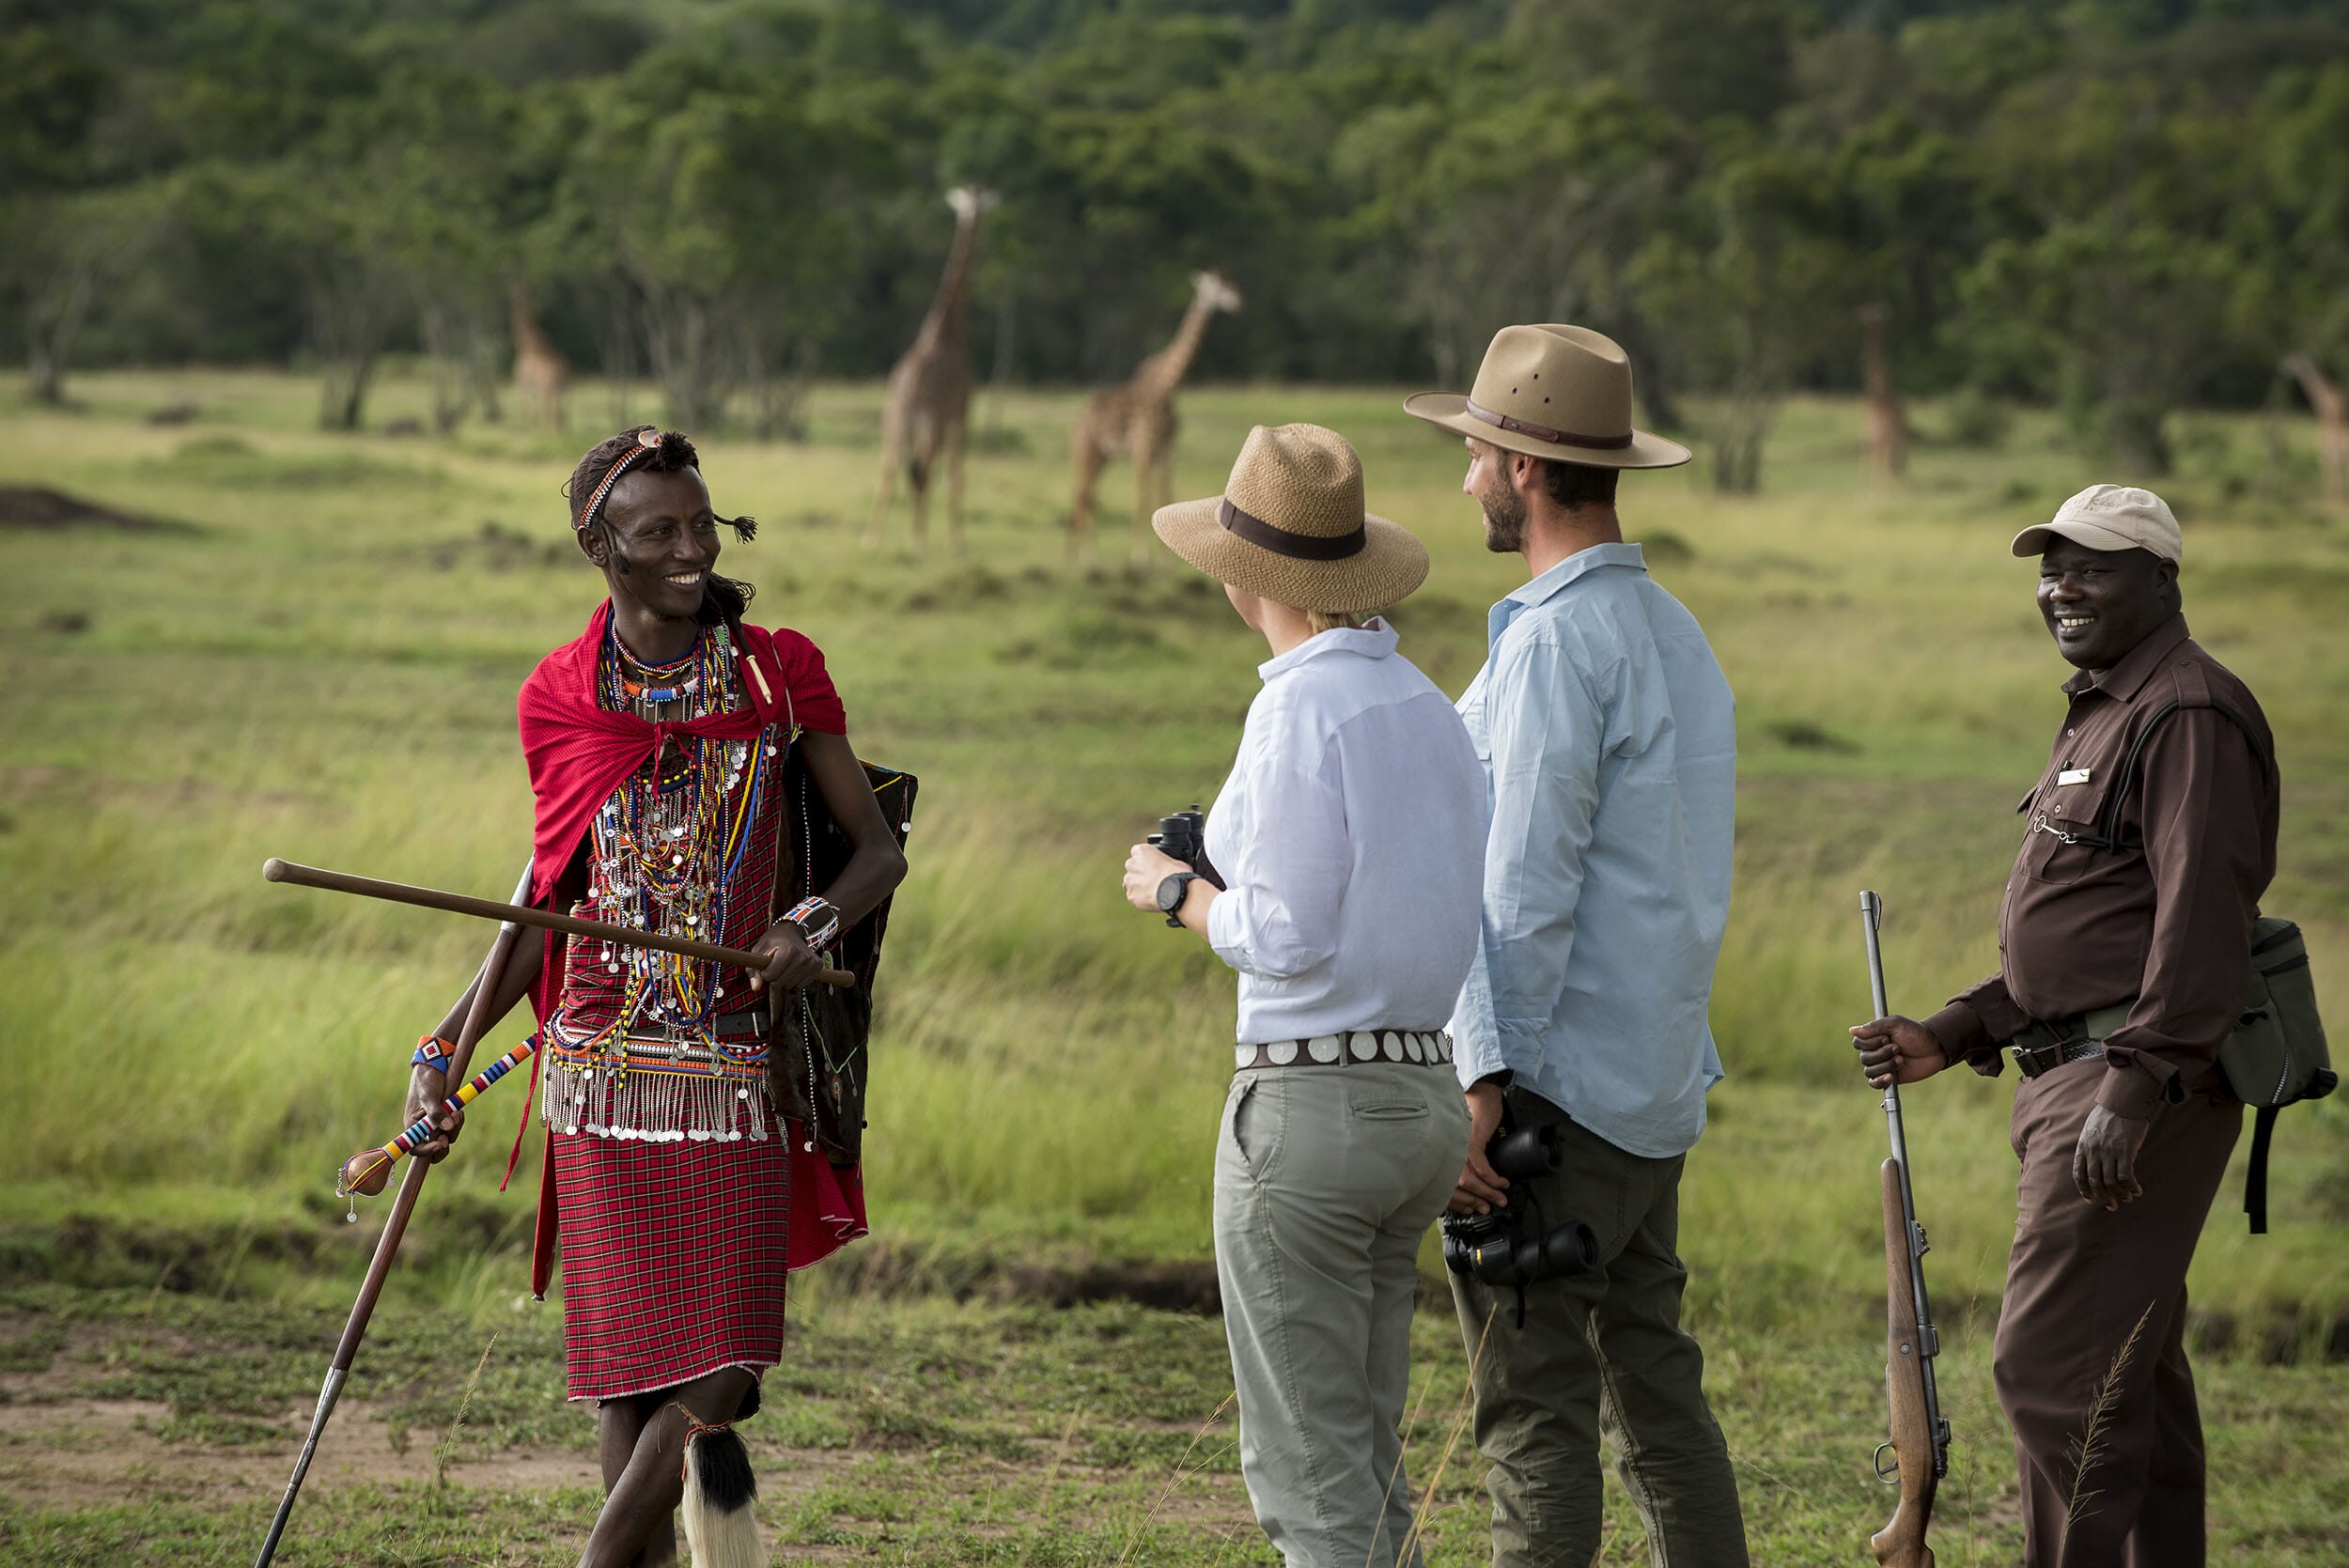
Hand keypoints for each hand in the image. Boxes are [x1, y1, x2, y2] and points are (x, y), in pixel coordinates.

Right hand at [404, 1065, 461, 1162]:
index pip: (416, 1148)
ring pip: (447, 1136)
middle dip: (445, 1142)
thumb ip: (436, 1112)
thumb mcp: (429, 1095)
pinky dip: (457, 1121)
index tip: (442, 1142)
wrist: (434, 1066)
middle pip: (434, 1147)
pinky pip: (453, 1126)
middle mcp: (422, 1128)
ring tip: (458, 1112)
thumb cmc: (426, 1080)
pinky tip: (459, 1111)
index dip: (428, 1150)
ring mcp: (434, 1123)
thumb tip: (448, 1128)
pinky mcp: (444, 1116)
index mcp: (412, 1125)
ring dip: (455, 1128)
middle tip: (452, 1128)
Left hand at [744, 922, 822, 994]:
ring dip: (784, 980)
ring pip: (790, 985)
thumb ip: (754, 970)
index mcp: (788, 951)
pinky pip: (801, 985)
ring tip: (785, 966)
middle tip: (776, 965)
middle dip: (774, 977)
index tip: (767, 963)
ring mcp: (811, 962)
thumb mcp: (759, 951)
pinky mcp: (817, 966)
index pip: (770, 976)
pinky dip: (795, 981)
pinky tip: (794, 969)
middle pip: (779, 983)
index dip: (765, 972)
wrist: (792, 931)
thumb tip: (755, 988)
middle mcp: (802, 957)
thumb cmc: (773, 941)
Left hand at [1123, 843, 1187, 912]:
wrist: (1174, 893)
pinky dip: (1141, 897)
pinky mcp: (1131, 895)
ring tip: (1155, 890)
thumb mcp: (1175, 859)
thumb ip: (1165, 860)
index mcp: (1141, 851)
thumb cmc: (1177, 874)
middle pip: (1133, 867)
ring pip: (1132, 882)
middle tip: (1155, 878)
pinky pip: (1134, 895)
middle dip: (1141, 872)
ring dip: (1140, 885)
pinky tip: (1153, 898)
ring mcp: (1129, 880)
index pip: (1138, 852)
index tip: (1155, 865)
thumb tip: (1169, 866)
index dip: (1147, 860)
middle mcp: (1131, 864)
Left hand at [1449, 1081, 1510, 1214]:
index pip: (1444, 1184)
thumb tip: (1471, 1179)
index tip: (1470, 1208)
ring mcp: (1456, 1146)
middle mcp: (1445, 1150)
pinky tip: (1500, 1182)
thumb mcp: (1462, 1138)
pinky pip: (1481, 1167)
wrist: (1481, 1090)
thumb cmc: (1471, 1110)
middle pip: (1454, 1186)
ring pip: (1468, 1180)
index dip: (1459, 1200)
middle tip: (1487, 1209)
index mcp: (1441, 1151)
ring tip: (1499, 1198)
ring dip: (1486, 1193)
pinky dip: (1492, 1178)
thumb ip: (1462, 1157)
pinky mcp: (1470, 1141)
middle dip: (1473, 1202)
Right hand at [1850, 1015, 1949, 1088]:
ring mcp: (1881, 1066)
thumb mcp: (1896, 1024)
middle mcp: (1875, 1052)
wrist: (1935, 1049)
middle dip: (1882, 1054)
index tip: (1886, 1038)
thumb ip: (1875, 1027)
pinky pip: (1874, 1083)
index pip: (1858, 1043)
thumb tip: (1852, 1030)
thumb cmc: (1917, 1033)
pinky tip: (1891, 1076)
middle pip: (1863, 1058)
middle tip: (1898, 1048)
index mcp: (1874, 1037)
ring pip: (1869, 1071)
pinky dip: (1880, 1081)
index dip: (1870, 1043)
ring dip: (1886, 1065)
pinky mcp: (1889, 1078)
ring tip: (1901, 1059)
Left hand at [2073, 1104, 2150, 1209]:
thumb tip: (2096, 1163)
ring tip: (2127, 1198)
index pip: (2079, 1174)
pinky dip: (2131, 1187)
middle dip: (2103, 1196)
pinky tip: (2137, 1191)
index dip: (2084, 1189)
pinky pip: (2126, 1177)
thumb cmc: (2109, 1115)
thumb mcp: (2091, 1129)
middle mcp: (2094, 1151)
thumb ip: (2091, 1146)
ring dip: (2120, 1194)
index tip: (2090, 1200)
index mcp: (2083, 1146)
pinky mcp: (2125, 1151)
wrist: (2123, 1102)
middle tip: (2111, 1206)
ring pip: (2111, 1182)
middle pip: (2096, 1181)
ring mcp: (2109, 1152)